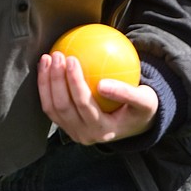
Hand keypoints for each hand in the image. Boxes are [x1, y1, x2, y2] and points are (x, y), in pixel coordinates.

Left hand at [37, 52, 157, 144]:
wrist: (133, 125)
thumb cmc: (140, 108)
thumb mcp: (144, 100)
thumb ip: (127, 94)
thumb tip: (102, 84)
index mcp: (102, 130)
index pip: (83, 104)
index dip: (74, 82)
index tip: (72, 59)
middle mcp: (84, 135)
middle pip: (62, 106)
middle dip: (55, 79)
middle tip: (57, 55)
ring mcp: (72, 132)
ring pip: (51, 108)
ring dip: (46, 82)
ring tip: (47, 58)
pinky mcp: (65, 126)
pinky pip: (50, 106)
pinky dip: (45, 86)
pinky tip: (46, 66)